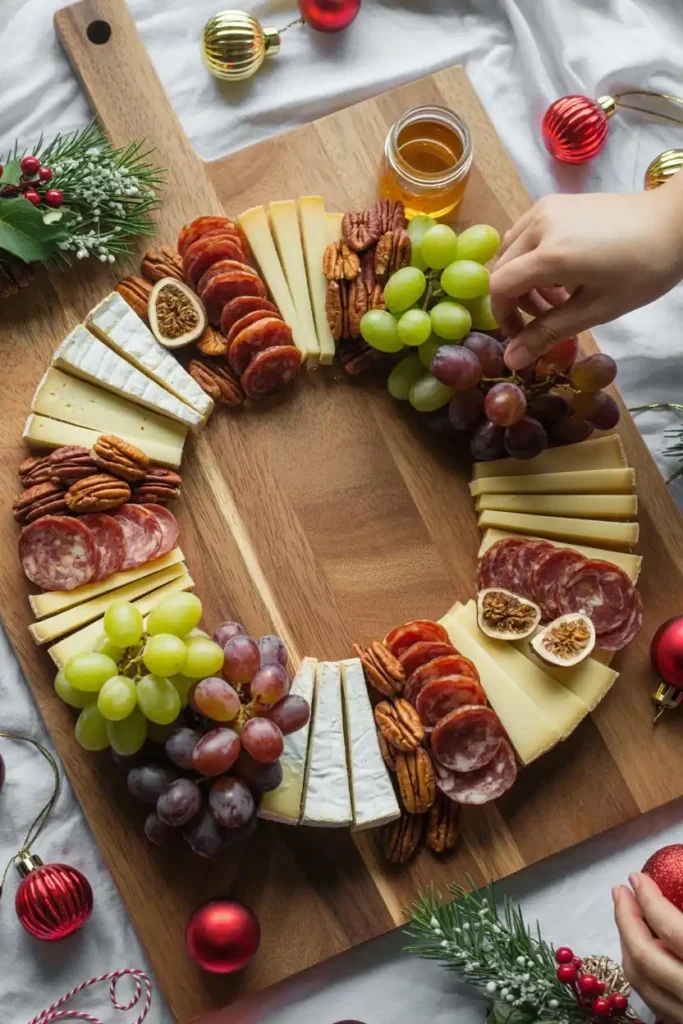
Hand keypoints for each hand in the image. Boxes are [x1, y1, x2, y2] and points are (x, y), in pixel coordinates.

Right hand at [489, 184, 682, 370]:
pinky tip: (560, 269)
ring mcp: (546, 208)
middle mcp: (540, 224)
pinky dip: (531, 256)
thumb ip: (548, 332)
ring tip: (557, 294)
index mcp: (551, 253)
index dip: (503, 315)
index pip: (500, 286)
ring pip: (511, 250)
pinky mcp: (554, 201)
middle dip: (515, 299)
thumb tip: (511, 360)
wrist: (674, 222)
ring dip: (522, 278)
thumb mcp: (595, 309)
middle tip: (547, 317)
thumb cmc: (643, 270)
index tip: (521, 334)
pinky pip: (525, 233)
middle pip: (503, 268)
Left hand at [614, 872, 682, 1022]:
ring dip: (627, 945)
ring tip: (625, 915)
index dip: (649, 899)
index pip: (670, 929)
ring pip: (642, 983)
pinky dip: (640, 972)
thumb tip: (674, 877)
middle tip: (620, 891)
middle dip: (626, 919)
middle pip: (645, 957)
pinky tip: (639, 951)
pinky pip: (654, 1001)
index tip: (636, 878)